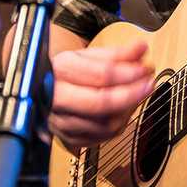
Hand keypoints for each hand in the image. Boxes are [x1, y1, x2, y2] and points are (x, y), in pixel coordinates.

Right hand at [49, 37, 154, 151]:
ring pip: (102, 124)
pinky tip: (124, 112)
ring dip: (127, 111)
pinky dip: (117, 125)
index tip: (146, 69)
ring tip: (137, 96)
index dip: (128, 73)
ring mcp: (61, 122)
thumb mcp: (86, 56)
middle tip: (148, 85)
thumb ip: (116, 53)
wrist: (38, 92)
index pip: (100, 75)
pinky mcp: (67, 138)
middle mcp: (57, 98)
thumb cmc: (63, 72)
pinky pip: (100, 138)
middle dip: (131, 94)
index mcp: (60, 71)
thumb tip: (140, 48)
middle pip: (100, 103)